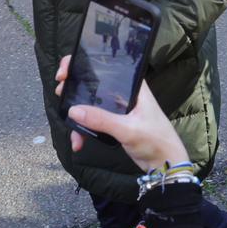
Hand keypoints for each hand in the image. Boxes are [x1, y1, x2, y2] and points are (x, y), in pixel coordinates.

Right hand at [54, 58, 189, 171]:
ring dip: (77, 114)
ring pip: (90, 105)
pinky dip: (83, 131)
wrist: (166, 165)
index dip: (83, 62)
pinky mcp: (114, 124)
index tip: (67, 71)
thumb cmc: (156, 140)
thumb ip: (101, 120)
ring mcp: (118, 109)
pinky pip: (93, 122)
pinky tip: (78, 143)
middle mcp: (124, 93)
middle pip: (93, 83)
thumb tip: (73, 111)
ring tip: (68, 126)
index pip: (106, 66)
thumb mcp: (128, 130)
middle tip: (60, 90)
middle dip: (74, 87)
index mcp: (132, 86)